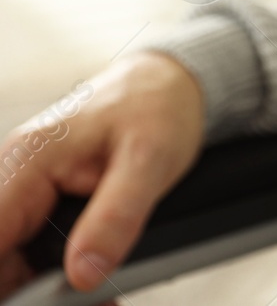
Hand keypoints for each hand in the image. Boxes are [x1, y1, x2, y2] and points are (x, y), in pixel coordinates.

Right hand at [0, 52, 205, 295]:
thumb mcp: (151, 158)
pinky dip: (58, 275)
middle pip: (0, 259)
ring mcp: (25, 192)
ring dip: (48, 287)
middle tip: (98, 301)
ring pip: (13, 262)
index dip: (7, 283)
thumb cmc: (158, 105)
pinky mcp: (40, 203)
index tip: (40, 298)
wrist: (169, 83)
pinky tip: (90, 282)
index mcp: (26, 160)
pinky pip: (32, 252)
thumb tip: (83, 275)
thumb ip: (117, 217)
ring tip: (102, 298)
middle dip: (34, 292)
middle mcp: (14, 176)